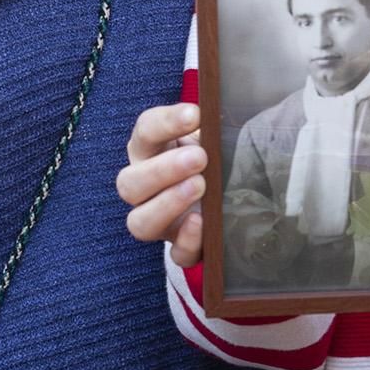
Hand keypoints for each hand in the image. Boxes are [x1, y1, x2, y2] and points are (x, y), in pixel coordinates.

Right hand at [118, 103, 207, 266]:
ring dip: (166, 204)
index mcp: (150, 152)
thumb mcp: (214, 137)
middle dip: (162, 170)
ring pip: (139, 223)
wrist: (240, 193)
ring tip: (199, 186)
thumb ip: (212, 127)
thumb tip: (220, 114)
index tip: (195, 114)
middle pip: (129, 183)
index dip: (165, 123)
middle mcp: (145, 189)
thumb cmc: (217, 155)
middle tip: (198, 158)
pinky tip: (202, 222)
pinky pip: (176, 255)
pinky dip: (187, 241)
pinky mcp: (181, 248)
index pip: (144, 132)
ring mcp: (160, 222)